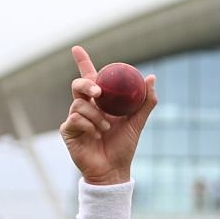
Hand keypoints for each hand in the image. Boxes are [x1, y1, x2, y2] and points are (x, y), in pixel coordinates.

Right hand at [59, 45, 157, 185]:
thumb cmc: (123, 147)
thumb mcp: (137, 123)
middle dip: (87, 85)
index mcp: (100, 103)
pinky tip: (96, 136)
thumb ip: (145, 102)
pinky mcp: (68, 130)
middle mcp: (85, 107)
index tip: (77, 48)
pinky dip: (88, 125)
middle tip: (98, 94)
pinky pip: (75, 118)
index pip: (90, 77)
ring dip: (95, 115)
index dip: (82, 61)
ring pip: (79, 104)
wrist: (113, 170)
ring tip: (105, 129)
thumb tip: (151, 78)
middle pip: (79, 85)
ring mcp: (75, 118)